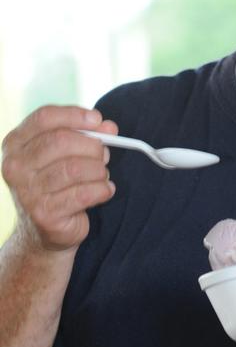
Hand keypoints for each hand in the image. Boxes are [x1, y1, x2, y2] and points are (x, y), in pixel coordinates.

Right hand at [1, 105, 117, 252]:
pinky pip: (84, 193)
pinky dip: (102, 190)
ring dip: (99, 171)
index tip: (98, 119)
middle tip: (104, 155)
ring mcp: (27, 192)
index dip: (75, 115)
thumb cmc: (58, 184)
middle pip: (61, 140)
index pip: (44, 117)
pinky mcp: (45, 214)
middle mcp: (15, 166)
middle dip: (92, 146)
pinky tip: (104, 191)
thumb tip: (109, 127)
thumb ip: (86, 136)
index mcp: (15, 144)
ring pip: (76, 168)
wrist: (45, 231)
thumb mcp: (65, 155)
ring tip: (102, 176)